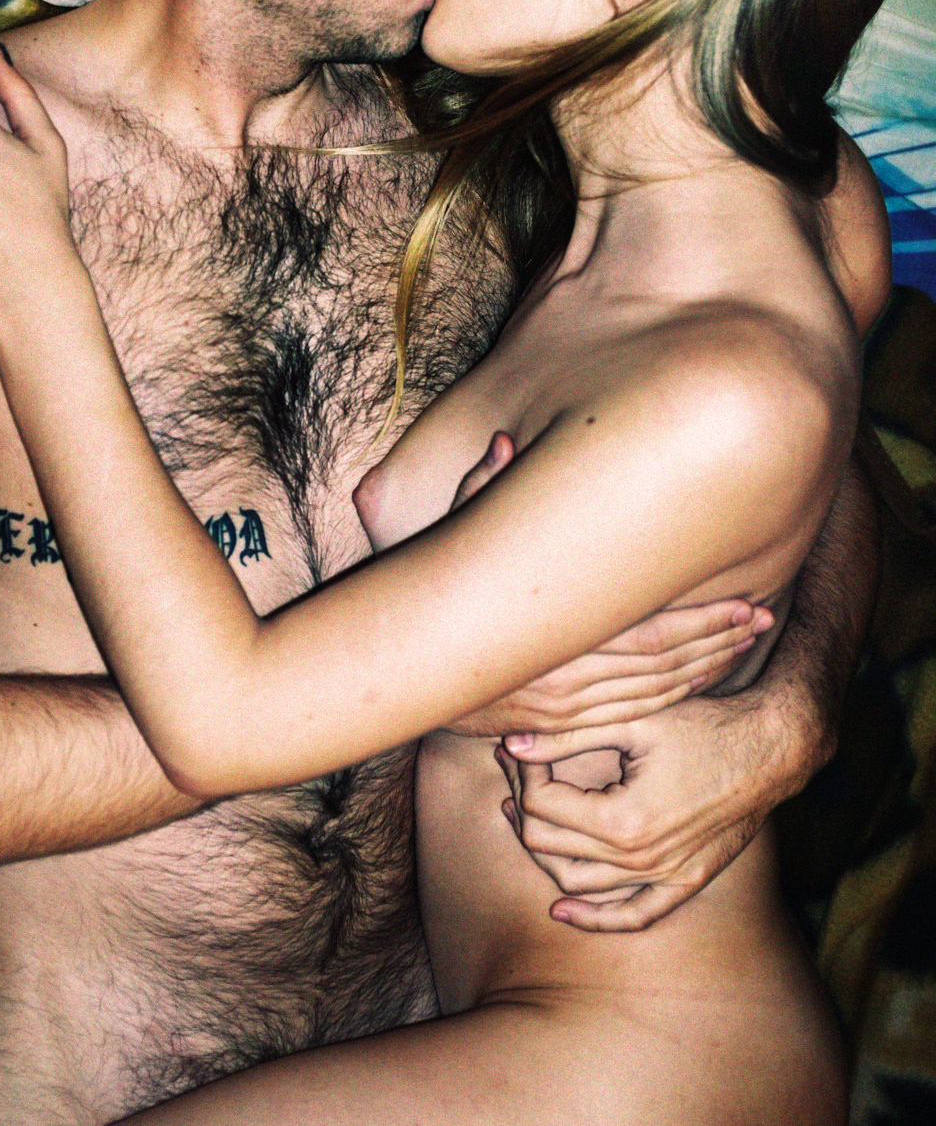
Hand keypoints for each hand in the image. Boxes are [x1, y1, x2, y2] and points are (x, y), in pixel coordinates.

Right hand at [443, 432, 771, 736]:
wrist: (404, 674)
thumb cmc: (431, 596)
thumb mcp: (451, 537)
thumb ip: (480, 490)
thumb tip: (504, 443)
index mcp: (557, 632)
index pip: (652, 628)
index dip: (706, 617)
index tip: (751, 601)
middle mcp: (568, 678)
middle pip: (665, 663)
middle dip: (719, 640)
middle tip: (764, 620)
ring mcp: (563, 709)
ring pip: (654, 693)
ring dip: (705, 669)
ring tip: (746, 643)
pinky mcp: (558, 726)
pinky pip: (632, 714)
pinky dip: (672, 698)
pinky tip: (700, 679)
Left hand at [494, 693, 784, 930]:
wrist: (770, 749)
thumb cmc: (704, 727)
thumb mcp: (632, 722)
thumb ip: (567, 736)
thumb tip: (512, 744)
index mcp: (622, 819)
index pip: (541, 805)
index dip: (522, 772)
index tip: (521, 747)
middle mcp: (640, 859)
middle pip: (550, 844)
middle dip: (523, 804)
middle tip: (519, 770)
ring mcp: (664, 877)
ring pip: (578, 883)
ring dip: (544, 850)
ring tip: (525, 812)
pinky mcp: (684, 882)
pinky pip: (632, 915)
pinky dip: (594, 918)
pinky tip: (563, 910)